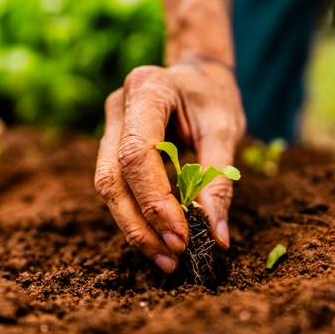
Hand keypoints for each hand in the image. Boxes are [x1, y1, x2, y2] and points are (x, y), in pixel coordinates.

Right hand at [94, 56, 244, 273]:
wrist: (200, 75)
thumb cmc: (214, 97)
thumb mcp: (226, 130)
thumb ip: (218, 180)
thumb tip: (218, 237)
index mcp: (147, 89)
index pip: (137, 154)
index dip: (154, 200)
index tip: (181, 236)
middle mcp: (118, 106)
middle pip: (113, 176)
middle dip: (140, 224)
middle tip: (173, 257)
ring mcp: (109, 125)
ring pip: (108, 187)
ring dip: (135, 228)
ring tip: (167, 258)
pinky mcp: (110, 145)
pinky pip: (117, 186)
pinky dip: (136, 215)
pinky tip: (159, 239)